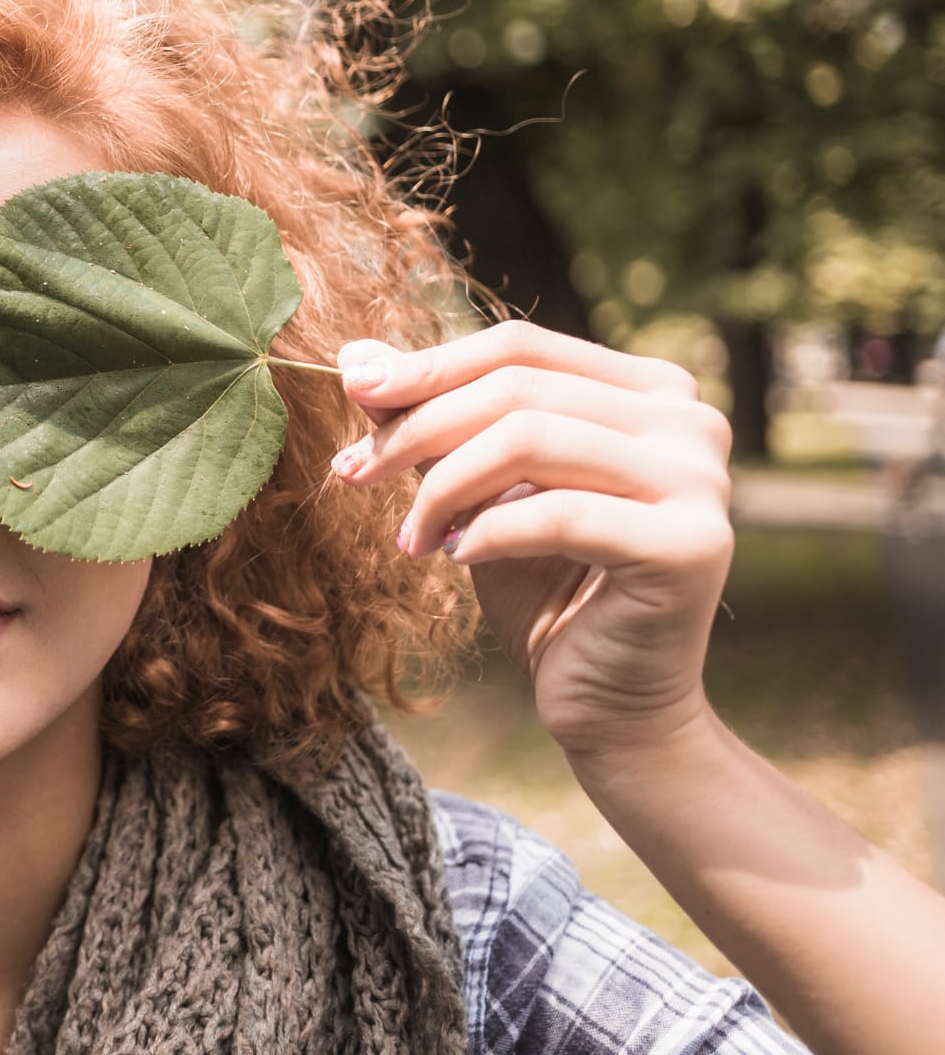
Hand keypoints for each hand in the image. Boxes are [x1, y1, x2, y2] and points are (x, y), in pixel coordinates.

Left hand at [329, 321, 735, 756]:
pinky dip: (489, 532)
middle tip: (353, 472)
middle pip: (519, 389)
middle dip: (418, 428)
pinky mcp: (691, 545)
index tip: (352, 392)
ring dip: (445, 486)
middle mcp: (690, 420)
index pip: (521, 348)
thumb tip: (355, 356)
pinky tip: (457, 556)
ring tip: (412, 536)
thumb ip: (433, 419)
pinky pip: (558, 514)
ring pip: (531, 440)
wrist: (609, 706)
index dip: (428, 368)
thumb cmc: (543, 588)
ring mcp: (701, 481)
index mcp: (651, 390)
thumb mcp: (478, 490)